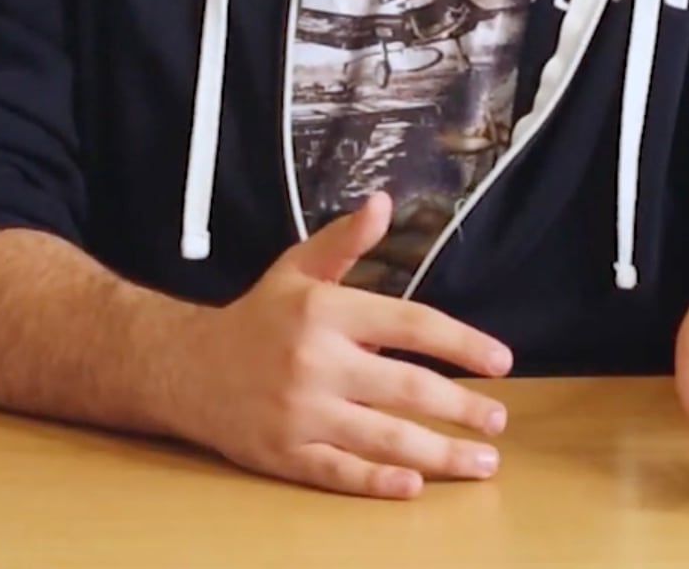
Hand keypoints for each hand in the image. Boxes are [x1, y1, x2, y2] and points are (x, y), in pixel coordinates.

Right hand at [164, 192, 514, 499]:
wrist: (187, 367)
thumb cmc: (256, 318)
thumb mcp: (297, 269)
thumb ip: (345, 240)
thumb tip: (384, 203)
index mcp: (325, 312)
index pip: (411, 324)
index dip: (462, 343)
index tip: (501, 362)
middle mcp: (316, 362)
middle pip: (408, 388)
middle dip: (463, 407)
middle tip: (499, 420)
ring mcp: (301, 412)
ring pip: (384, 438)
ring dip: (441, 453)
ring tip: (483, 460)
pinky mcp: (285, 453)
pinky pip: (341, 472)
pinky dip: (380, 482)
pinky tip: (415, 485)